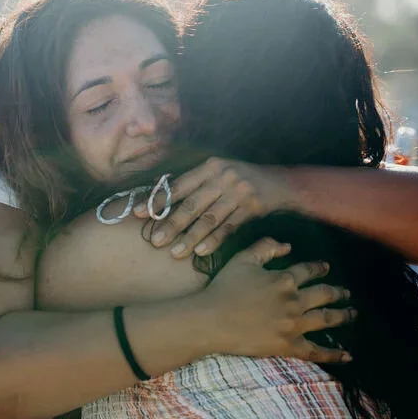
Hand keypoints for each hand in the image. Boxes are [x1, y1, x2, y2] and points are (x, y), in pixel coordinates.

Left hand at [135, 157, 295, 257]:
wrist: (280, 183)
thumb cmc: (241, 179)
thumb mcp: (218, 171)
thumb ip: (193, 180)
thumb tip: (158, 188)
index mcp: (210, 166)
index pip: (178, 185)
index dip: (158, 200)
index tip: (137, 213)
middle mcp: (223, 176)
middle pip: (192, 203)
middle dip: (171, 223)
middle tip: (153, 240)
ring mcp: (238, 192)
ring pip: (209, 218)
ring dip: (190, 237)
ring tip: (174, 252)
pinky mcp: (251, 207)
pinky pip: (229, 227)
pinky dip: (214, 240)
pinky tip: (200, 252)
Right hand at [196, 238, 353, 363]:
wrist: (212, 320)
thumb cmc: (224, 288)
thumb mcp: (243, 259)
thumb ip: (265, 247)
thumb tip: (287, 245)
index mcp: (284, 279)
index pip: (308, 271)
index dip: (319, 268)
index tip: (326, 267)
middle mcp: (294, 301)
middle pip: (324, 294)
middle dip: (338, 292)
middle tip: (347, 293)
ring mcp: (294, 325)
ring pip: (326, 319)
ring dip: (343, 316)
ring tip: (352, 314)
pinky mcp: (289, 346)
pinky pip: (316, 351)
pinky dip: (333, 354)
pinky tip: (347, 356)